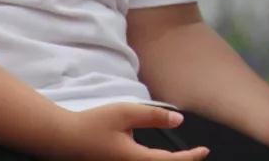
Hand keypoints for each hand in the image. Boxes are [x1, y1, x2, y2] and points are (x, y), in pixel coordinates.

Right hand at [63, 103, 208, 160]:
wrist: (64, 139)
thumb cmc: (93, 124)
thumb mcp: (126, 113)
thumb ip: (153, 116)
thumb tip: (179, 120)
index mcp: (136, 159)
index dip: (191, 157)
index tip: (204, 150)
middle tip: (197, 155)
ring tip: (181, 157)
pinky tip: (159, 158)